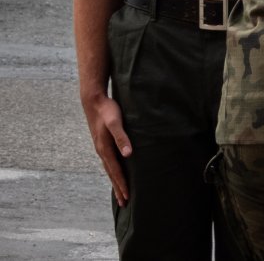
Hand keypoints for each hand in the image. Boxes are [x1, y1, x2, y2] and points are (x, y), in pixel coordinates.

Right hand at [82, 91, 131, 205]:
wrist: (94, 101)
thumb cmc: (108, 110)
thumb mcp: (116, 122)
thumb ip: (122, 137)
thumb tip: (128, 154)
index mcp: (105, 149)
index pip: (116, 171)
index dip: (122, 184)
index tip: (128, 197)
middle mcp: (102, 151)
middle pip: (111, 174)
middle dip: (119, 189)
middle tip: (125, 203)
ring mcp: (101, 148)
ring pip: (110, 169)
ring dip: (116, 182)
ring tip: (121, 193)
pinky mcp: (103, 143)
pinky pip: (109, 162)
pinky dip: (113, 171)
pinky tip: (117, 173)